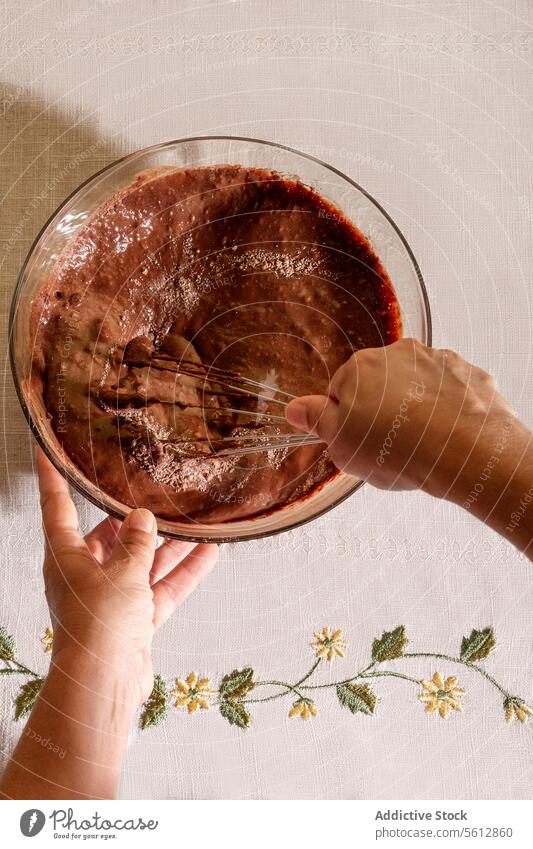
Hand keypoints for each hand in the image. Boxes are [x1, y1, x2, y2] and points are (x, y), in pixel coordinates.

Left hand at [37, 447, 217, 706]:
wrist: (105, 685)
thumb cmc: (99, 626)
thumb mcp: (123, 572)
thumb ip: (137, 541)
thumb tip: (142, 516)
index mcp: (66, 556)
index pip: (58, 505)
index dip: (54, 476)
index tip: (48, 449)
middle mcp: (85, 573)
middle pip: (110, 536)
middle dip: (135, 520)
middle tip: (157, 494)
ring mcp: (111, 597)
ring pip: (141, 562)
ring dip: (168, 546)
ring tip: (195, 522)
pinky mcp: (133, 619)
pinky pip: (160, 588)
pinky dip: (182, 573)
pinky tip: (208, 554)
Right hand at [285, 339, 515, 499]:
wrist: (465, 450)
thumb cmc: (398, 449)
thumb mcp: (342, 443)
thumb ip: (317, 420)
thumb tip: (294, 408)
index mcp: (360, 368)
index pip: (341, 390)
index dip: (347, 420)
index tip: (359, 441)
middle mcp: (398, 353)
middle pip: (380, 383)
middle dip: (382, 409)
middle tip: (390, 447)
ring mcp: (437, 360)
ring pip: (416, 385)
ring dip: (415, 407)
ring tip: (422, 444)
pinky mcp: (468, 373)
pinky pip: (450, 390)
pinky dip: (447, 407)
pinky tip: (447, 435)